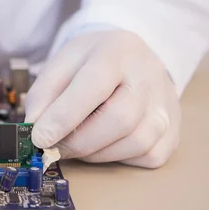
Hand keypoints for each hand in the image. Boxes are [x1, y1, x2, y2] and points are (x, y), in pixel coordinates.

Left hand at [25, 30, 180, 168]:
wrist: (130, 57)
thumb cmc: (91, 62)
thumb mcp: (61, 64)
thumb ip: (43, 94)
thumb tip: (34, 130)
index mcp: (116, 51)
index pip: (93, 86)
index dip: (65, 116)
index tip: (40, 138)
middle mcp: (148, 75)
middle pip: (120, 119)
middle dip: (78, 141)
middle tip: (53, 147)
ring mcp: (166, 103)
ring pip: (136, 142)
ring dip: (96, 153)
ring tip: (77, 143)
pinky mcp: (173, 129)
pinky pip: (149, 156)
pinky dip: (120, 158)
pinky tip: (104, 144)